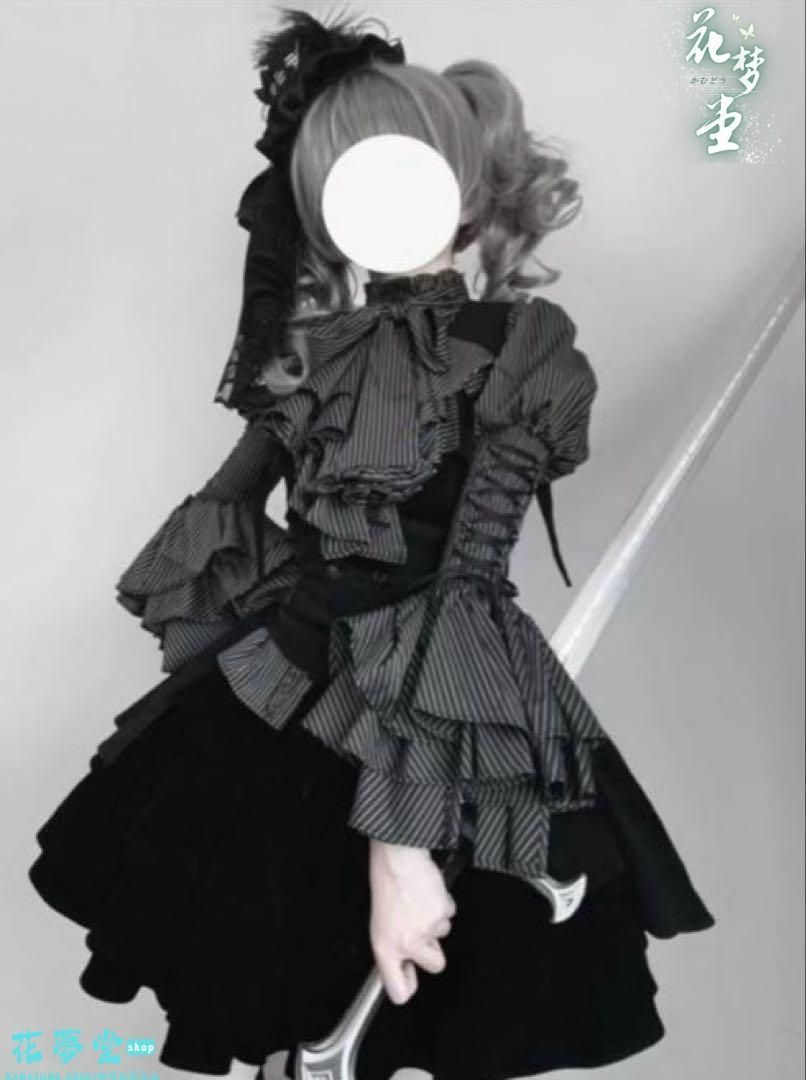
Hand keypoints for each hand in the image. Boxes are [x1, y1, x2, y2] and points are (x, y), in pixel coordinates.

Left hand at [368, 840, 456, 1005]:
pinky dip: (441, 905)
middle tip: (420, 930)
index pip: (399, 991)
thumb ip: (392, 948)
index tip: (409, 979)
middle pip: (435, 965)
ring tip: (418, 902)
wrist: (398, 857)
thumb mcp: (379, 923)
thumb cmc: (386, 885)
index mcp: (386, 948)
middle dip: (432, 950)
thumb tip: (405, 964)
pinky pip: (448, 914)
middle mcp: (407, 943)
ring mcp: (427, 929)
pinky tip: (427, 893)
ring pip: (442, 934)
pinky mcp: (443, 912)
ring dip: (434, 921)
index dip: (407, 987)